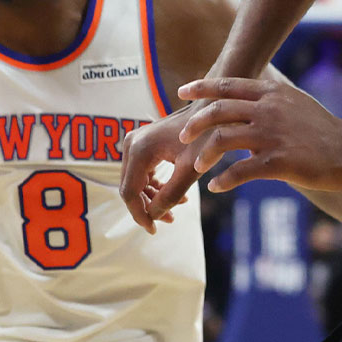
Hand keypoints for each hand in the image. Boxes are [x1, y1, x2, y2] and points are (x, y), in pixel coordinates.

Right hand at [118, 109, 203, 233]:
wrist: (211, 110)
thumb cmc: (204, 137)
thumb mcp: (190, 170)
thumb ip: (171, 195)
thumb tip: (153, 216)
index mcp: (139, 150)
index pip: (129, 192)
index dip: (140, 215)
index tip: (154, 231)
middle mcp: (131, 144)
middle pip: (130, 187)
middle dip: (147, 207)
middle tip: (170, 220)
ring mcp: (135, 142)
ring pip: (136, 181)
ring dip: (152, 199)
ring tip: (175, 211)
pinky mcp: (142, 143)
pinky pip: (142, 172)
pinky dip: (155, 187)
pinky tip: (177, 196)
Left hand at [177, 76, 341, 193]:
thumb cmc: (321, 129)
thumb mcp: (294, 103)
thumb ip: (268, 100)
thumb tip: (244, 99)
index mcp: (272, 93)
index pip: (228, 85)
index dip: (202, 87)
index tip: (183, 92)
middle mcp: (269, 110)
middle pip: (219, 110)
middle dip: (195, 123)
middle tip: (182, 137)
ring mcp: (273, 135)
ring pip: (224, 140)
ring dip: (204, 155)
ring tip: (196, 167)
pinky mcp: (279, 161)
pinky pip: (241, 171)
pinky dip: (224, 180)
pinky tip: (216, 187)